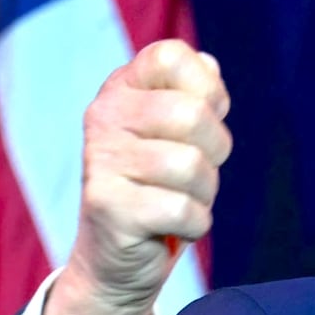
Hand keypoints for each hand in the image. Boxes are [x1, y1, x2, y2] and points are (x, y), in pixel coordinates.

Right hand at [35, 39, 231, 314]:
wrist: (117, 259)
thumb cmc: (159, 189)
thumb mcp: (178, 137)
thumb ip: (194, 96)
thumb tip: (208, 63)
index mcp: (121, 89)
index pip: (172, 55)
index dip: (208, 91)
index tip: (199, 124)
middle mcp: (103, 115)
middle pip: (193, 114)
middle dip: (214, 152)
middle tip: (192, 174)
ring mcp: (100, 159)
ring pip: (192, 165)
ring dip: (203, 194)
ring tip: (179, 200)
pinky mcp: (107, 205)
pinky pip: (183, 210)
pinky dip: (193, 225)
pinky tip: (168, 227)